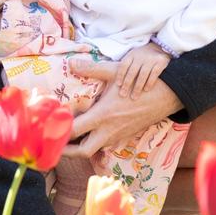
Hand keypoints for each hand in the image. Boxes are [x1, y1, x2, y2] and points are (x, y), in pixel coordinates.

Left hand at [63, 59, 180, 157]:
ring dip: (81, 146)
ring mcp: (118, 136)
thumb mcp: (115, 72)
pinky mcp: (125, 137)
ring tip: (68, 137)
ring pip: (94, 150)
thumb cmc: (139, 83)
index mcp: (103, 115)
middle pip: (83, 151)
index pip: (74, 130)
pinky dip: (94, 142)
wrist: (166, 96)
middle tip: (55, 142)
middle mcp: (108, 130)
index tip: (49, 126)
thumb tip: (71, 63)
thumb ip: (91, 68)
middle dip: (67, 150)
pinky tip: (89, 132)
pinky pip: (105, 145)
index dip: (59, 130)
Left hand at [116, 42, 170, 96]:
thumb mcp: (133, 57)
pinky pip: (154, 73)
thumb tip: (110, 78)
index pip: (124, 65)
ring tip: (134, 96)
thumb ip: (125, 66)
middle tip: (123, 95)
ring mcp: (151, 58)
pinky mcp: (161, 61)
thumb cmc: (142, 58)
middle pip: (132, 71)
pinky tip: (146, 90)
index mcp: (132, 54)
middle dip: (127, 84)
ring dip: (138, 86)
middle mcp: (140, 55)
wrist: (160, 48)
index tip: (118, 85)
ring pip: (143, 74)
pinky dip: (150, 82)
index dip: (120, 75)